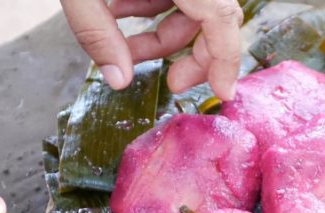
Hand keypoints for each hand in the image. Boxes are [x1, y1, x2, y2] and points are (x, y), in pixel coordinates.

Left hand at [61, 0, 242, 100]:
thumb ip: (97, 32)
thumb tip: (119, 81)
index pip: (222, 18)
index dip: (227, 59)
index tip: (224, 93)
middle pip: (213, 17)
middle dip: (193, 54)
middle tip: (171, 84)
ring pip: (192, 6)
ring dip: (162, 34)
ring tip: (123, 48)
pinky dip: (151, 8)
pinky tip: (117, 14)